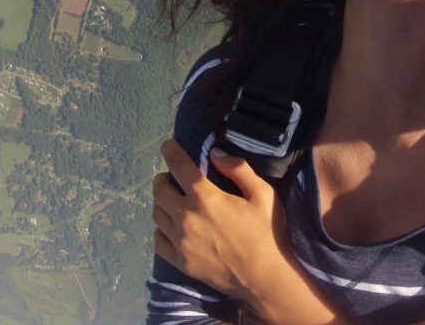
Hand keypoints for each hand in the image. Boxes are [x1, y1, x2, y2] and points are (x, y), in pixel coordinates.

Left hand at [152, 140, 289, 302]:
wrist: (264, 278)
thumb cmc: (267, 232)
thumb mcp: (263, 194)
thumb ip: (238, 169)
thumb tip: (215, 154)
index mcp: (205, 197)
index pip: (179, 166)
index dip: (170, 151)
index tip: (167, 145)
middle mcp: (186, 217)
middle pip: (160, 190)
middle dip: (163, 178)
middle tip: (171, 177)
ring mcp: (180, 241)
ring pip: (157, 214)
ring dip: (160, 202)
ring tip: (171, 199)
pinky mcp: (180, 261)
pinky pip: (159, 240)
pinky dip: (161, 229)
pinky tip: (170, 226)